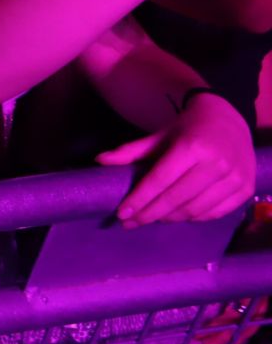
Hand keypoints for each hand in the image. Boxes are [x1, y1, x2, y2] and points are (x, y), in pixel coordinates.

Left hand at [99, 92, 252, 225]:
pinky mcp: (245, 190)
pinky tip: (177, 216)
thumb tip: (99, 161)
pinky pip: (214, 213)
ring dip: (169, 218)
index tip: (122, 214)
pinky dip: (193, 218)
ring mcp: (234, 178)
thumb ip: (131, 151)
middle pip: (176, 199)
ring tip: (151, 218)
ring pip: (195, 210)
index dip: (139, 199)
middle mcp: (216, 164)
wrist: (229, 121)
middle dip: (149, 214)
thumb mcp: (160, 135)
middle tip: (130, 222)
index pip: (159, 180)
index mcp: (192, 147)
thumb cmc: (188, 129)